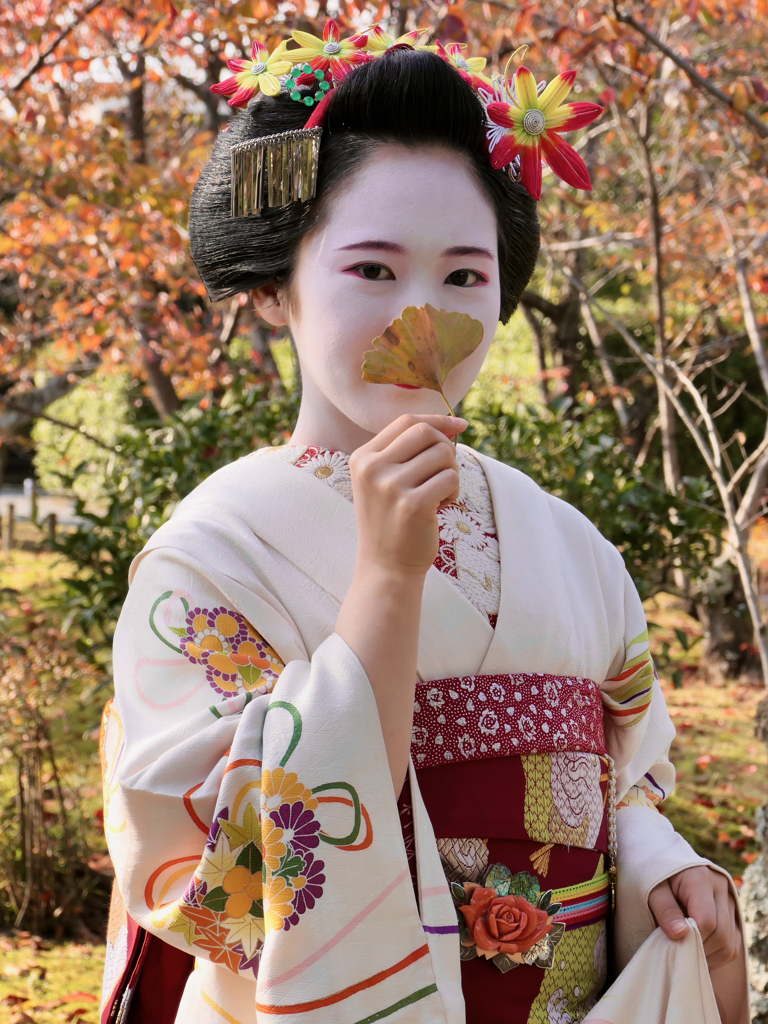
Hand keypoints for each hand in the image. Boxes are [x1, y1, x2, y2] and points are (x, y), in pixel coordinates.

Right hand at [348, 413, 466, 576]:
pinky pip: (450, 478)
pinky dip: (453, 491)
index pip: (406, 421)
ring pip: (442, 454)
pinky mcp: (412, 505)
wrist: (386, 567)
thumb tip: (453, 424)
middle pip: (425, 433)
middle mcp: (372, 468)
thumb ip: (407, 451)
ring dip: (450, 474)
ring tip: (438, 495)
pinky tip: (439, 507)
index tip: (459, 426)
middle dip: (446, 449)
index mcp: (363, 457)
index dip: (437, 420)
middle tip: (444, 473)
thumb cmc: (393, 520)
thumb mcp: (385, 480)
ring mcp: (390, 486)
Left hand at [648, 865, 740, 969]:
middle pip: (721, 934)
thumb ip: (665, 910)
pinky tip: (701, 952)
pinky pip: (734, 943)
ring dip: (711, 956)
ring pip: (731, 943)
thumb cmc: (658, 877)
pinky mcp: (733, 912)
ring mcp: (731, 900)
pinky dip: (719, 954)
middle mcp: (722, 888)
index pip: (706, 920)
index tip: (674, 944)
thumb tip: (680, 934)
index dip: (692, 939)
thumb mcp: (653, 889)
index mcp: (701, 879)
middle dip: (700, 950)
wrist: (670, 863)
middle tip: (680, 953)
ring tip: (689, 954)